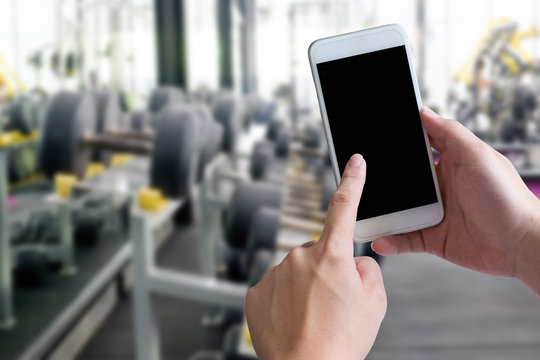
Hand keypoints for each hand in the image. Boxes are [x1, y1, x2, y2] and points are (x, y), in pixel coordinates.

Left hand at [245, 154, 385, 359]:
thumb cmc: (341, 341)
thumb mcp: (374, 303)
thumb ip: (366, 270)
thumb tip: (353, 264)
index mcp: (332, 255)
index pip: (344, 208)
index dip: (352, 181)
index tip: (354, 161)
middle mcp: (299, 257)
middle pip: (318, 253)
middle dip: (327, 269)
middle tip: (333, 302)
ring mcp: (274, 274)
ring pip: (295, 271)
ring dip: (304, 287)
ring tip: (313, 317)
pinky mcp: (255, 292)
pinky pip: (275, 288)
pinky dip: (284, 300)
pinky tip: (293, 320)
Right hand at [373, 108, 539, 294]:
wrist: (521, 243)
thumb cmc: (507, 198)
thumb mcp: (478, 156)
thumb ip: (450, 134)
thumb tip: (425, 112)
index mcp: (450, 163)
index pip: (418, 148)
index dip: (397, 144)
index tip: (374, 141)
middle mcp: (440, 187)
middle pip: (402, 181)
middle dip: (382, 181)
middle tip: (361, 180)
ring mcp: (434, 213)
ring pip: (398, 211)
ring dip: (382, 214)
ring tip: (364, 213)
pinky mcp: (433, 238)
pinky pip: (405, 239)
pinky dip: (391, 240)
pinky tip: (380, 239)